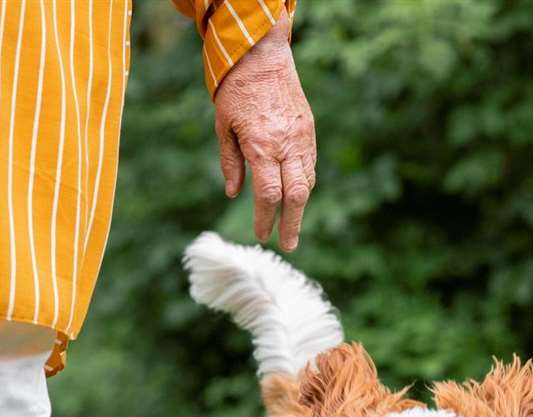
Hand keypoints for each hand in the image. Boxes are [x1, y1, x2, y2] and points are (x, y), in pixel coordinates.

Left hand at [213, 16, 316, 250]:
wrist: (262, 55)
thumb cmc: (235, 90)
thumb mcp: (223, 127)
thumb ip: (230, 162)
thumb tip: (233, 193)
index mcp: (261, 147)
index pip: (268, 196)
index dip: (265, 219)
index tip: (261, 235)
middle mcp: (286, 145)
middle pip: (296, 196)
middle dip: (292, 224)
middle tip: (288, 245)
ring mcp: (301, 137)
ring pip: (307, 181)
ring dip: (300, 206)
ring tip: (291, 223)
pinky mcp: (308, 129)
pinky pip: (309, 164)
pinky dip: (303, 183)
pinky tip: (295, 194)